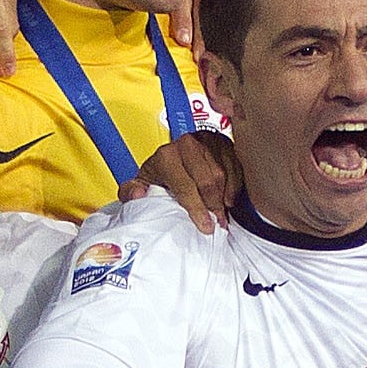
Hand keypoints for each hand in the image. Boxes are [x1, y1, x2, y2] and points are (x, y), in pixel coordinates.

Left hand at [120, 129, 242, 233]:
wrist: (173, 155)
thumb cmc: (159, 174)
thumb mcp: (140, 183)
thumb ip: (130, 191)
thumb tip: (139, 194)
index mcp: (166, 155)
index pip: (185, 186)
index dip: (197, 209)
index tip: (206, 226)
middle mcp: (187, 144)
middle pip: (208, 181)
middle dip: (214, 206)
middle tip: (218, 223)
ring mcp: (207, 141)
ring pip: (223, 175)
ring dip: (224, 198)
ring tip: (223, 213)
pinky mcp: (224, 142)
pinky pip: (236, 167)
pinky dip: (235, 186)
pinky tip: (228, 199)